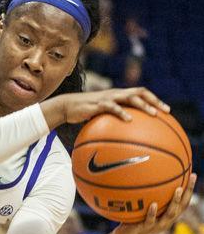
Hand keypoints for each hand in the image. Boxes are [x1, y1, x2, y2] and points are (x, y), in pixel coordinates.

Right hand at [41, 86, 169, 128]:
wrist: (67, 107)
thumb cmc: (84, 114)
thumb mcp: (100, 118)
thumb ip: (112, 124)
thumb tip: (124, 141)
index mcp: (119, 96)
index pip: (141, 93)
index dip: (154, 100)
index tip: (167, 111)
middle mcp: (116, 94)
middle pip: (140, 92)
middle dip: (154, 101)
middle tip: (166, 111)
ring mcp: (108, 98)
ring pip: (130, 97)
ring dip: (143, 105)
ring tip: (153, 114)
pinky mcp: (98, 104)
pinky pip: (113, 107)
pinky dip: (122, 113)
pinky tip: (129, 121)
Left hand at [96, 174, 196, 233]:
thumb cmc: (134, 220)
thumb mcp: (144, 207)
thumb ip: (149, 195)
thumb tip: (149, 174)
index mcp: (168, 216)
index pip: (183, 202)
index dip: (190, 190)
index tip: (193, 175)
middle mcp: (166, 221)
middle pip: (181, 207)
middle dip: (187, 192)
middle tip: (191, 178)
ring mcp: (156, 226)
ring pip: (169, 214)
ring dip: (174, 202)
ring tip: (178, 190)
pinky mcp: (144, 229)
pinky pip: (150, 220)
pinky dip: (152, 213)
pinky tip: (153, 204)